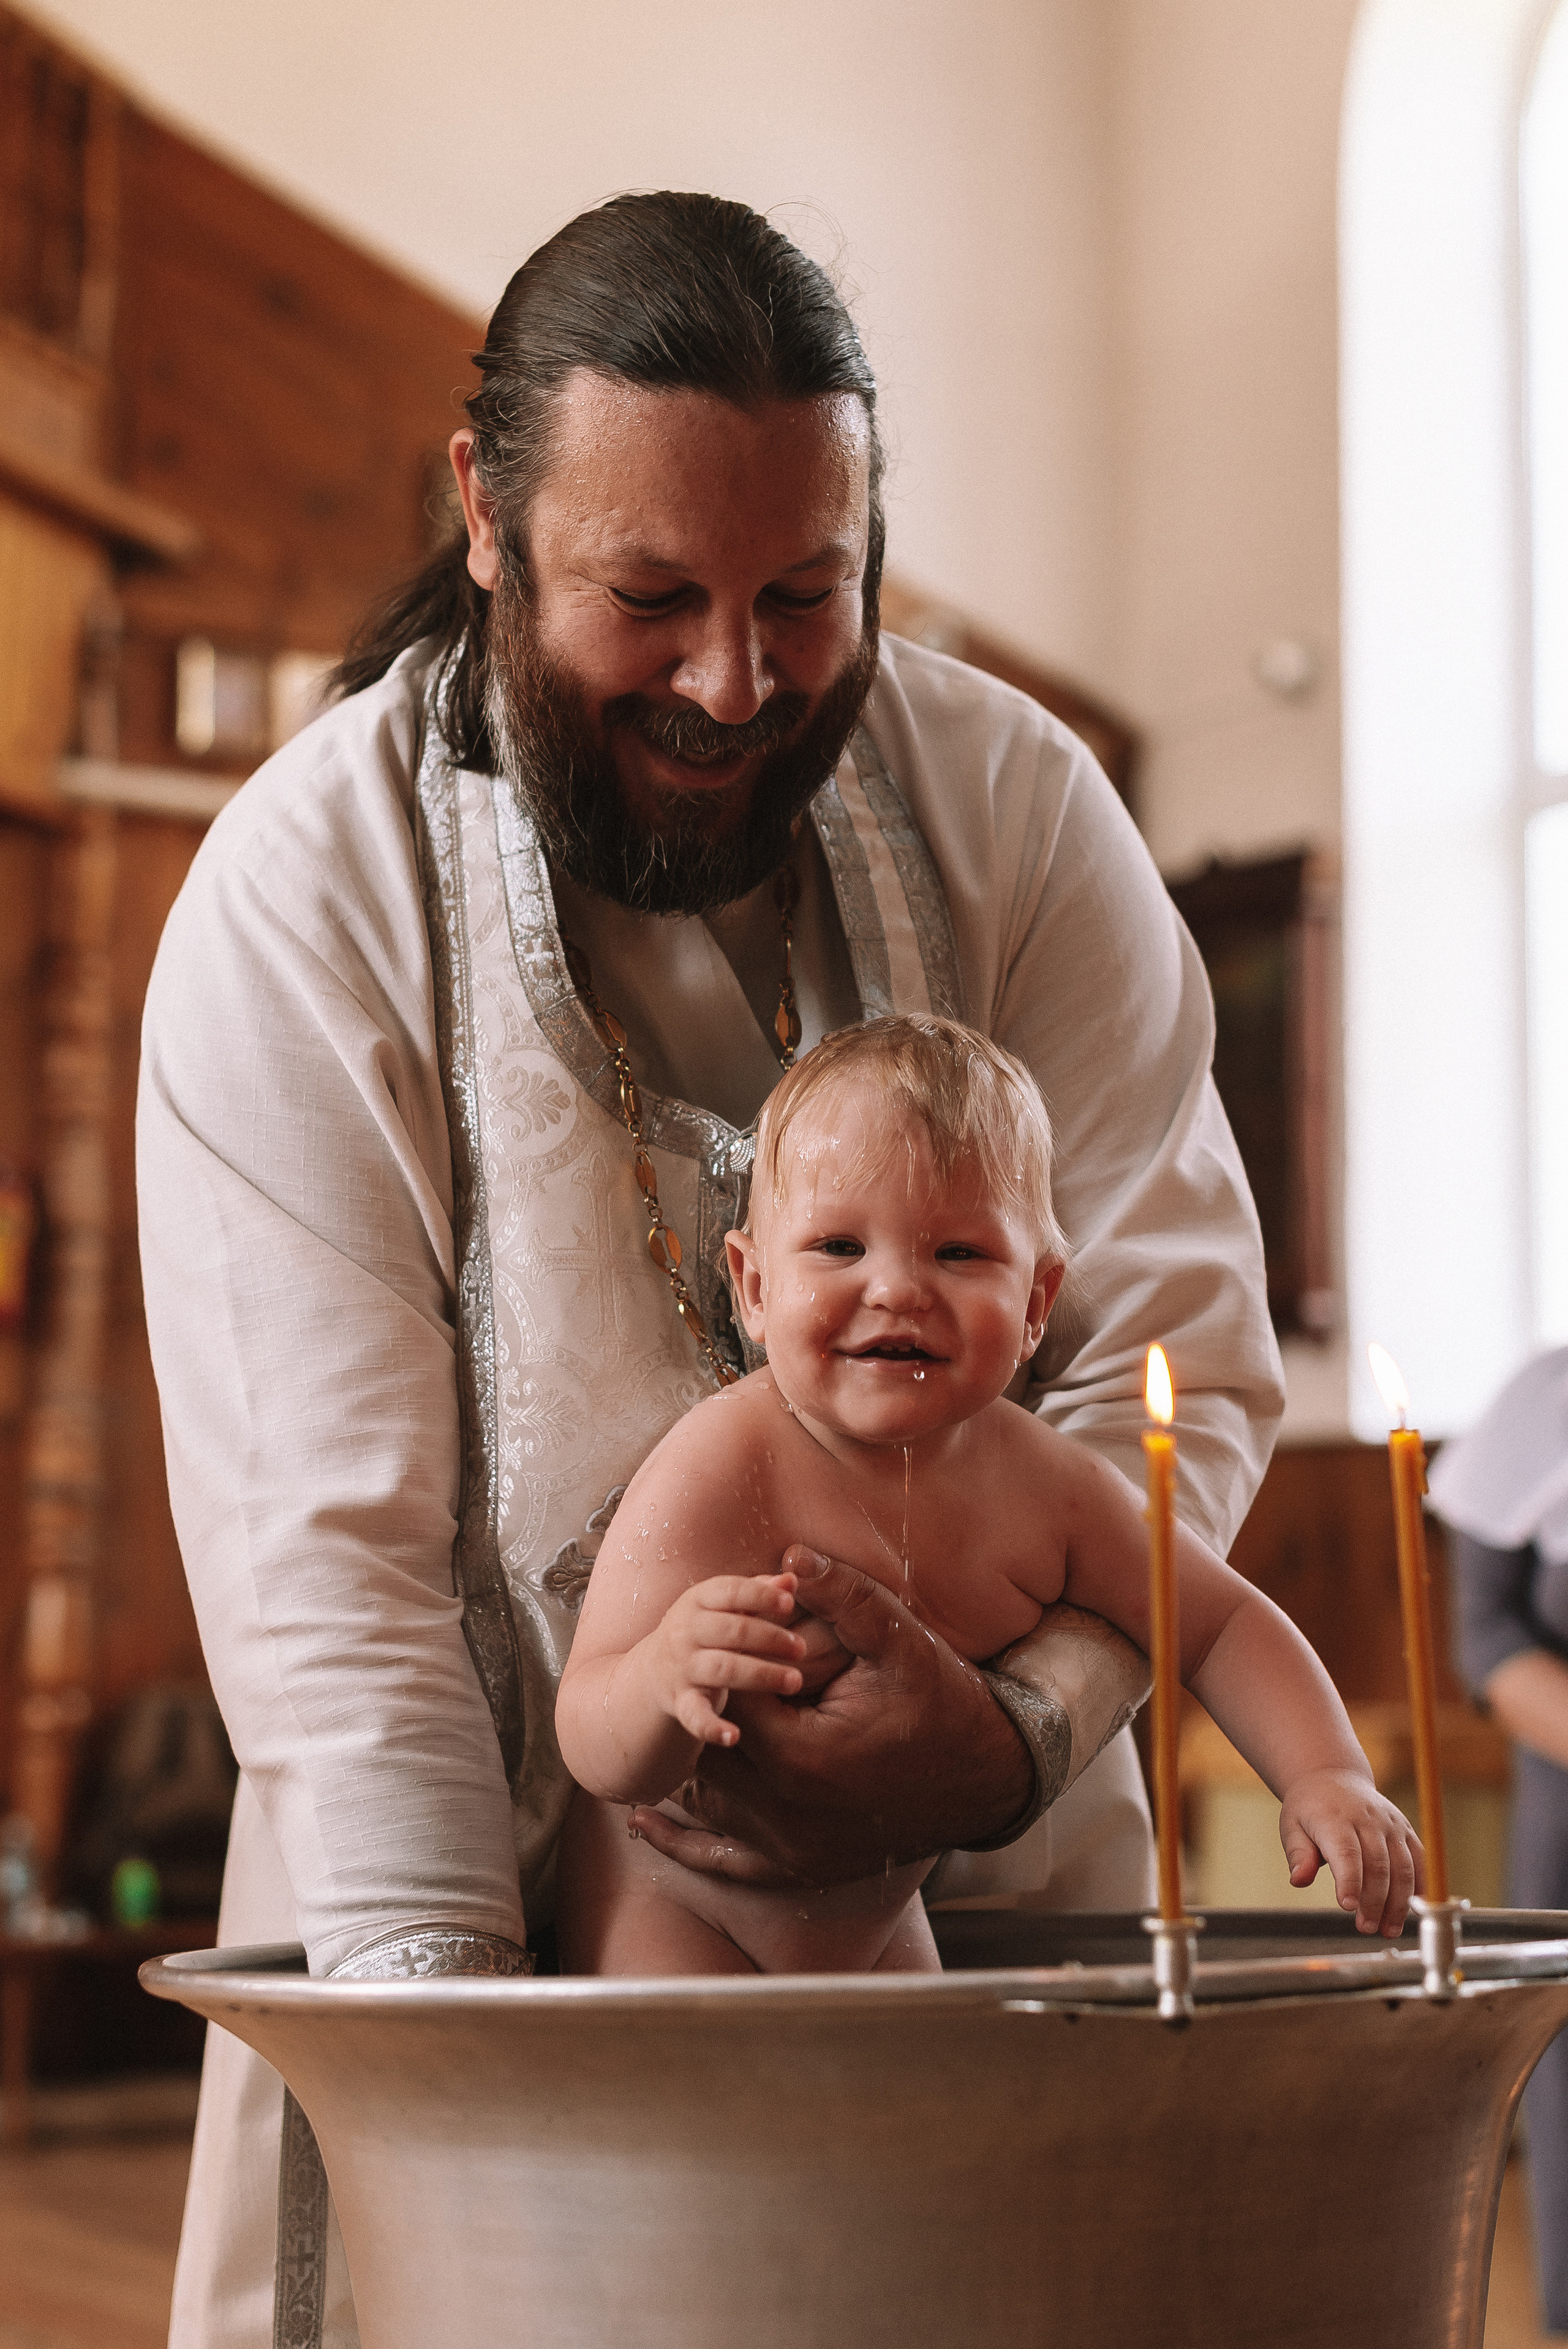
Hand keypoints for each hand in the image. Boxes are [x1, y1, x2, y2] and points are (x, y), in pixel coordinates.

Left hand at [626, 1544, 1034, 1887]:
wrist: (987, 1778)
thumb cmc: (943, 1704)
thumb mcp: (899, 1642)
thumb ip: (842, 1597)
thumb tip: (789, 1555)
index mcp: (800, 1758)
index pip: (726, 1703)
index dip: (725, 1667)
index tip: (732, 1641)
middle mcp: (786, 1814)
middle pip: (708, 1755)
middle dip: (705, 1715)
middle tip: (698, 1679)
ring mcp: (791, 1850)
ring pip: (708, 1806)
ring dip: (690, 1769)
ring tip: (667, 1730)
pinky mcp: (798, 1870)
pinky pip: (723, 1863)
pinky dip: (684, 1845)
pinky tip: (645, 1826)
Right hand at [644, 1570, 805, 1746]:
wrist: (656, 1670)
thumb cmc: (706, 1630)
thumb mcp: (724, 1606)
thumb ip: (758, 1591)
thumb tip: (792, 1579)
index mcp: (698, 1600)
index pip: (729, 1590)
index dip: (760, 1595)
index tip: (790, 1603)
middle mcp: (685, 1631)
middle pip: (731, 1630)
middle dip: (769, 1638)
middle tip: (802, 1648)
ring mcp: (681, 1667)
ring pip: (721, 1669)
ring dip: (760, 1675)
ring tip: (795, 1681)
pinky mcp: (679, 1702)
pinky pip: (694, 1715)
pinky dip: (711, 1727)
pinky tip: (734, 1737)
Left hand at [1279, 1768, 1423, 1935]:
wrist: (1333, 1778)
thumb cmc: (1310, 1809)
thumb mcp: (1292, 1827)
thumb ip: (1298, 1855)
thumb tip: (1299, 1881)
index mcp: (1335, 1818)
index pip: (1346, 1853)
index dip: (1350, 1881)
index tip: (1347, 1908)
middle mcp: (1367, 1819)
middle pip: (1378, 1865)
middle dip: (1374, 1901)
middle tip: (1366, 1928)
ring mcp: (1390, 1823)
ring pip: (1402, 1866)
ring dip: (1398, 1902)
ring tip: (1388, 1930)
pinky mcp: (1405, 1829)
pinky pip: (1420, 1860)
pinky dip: (1420, 1886)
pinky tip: (1413, 1910)